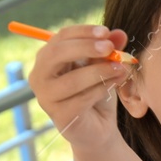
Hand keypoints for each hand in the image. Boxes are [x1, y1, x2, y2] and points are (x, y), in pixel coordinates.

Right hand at [26, 23, 133, 150]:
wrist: (99, 129)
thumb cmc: (96, 93)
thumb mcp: (103, 67)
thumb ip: (108, 50)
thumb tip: (119, 33)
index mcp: (48, 58)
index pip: (60, 37)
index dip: (83, 32)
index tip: (106, 32)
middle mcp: (40, 75)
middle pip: (57, 54)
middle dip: (85, 48)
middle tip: (110, 48)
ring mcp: (46, 97)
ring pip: (72, 79)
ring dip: (100, 72)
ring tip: (121, 69)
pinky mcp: (59, 115)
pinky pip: (81, 99)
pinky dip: (101, 90)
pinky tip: (115, 85)